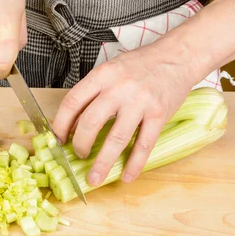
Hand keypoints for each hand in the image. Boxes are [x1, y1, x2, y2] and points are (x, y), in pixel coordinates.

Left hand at [52, 36, 203, 186]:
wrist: (176, 57)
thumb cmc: (140, 65)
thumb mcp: (110, 70)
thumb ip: (93, 93)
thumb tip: (73, 124)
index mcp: (102, 75)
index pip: (73, 103)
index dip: (61, 125)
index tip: (58, 140)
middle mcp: (119, 88)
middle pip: (91, 123)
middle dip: (80, 145)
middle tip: (78, 156)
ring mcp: (140, 102)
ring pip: (116, 139)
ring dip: (103, 163)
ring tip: (95, 178)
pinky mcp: (159, 115)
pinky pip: (144, 144)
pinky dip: (134, 164)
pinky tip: (127, 176)